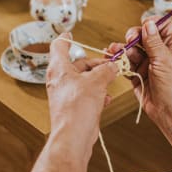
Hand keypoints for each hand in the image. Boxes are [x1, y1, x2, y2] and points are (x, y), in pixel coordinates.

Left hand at [46, 33, 117, 152]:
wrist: (74, 137)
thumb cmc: (77, 109)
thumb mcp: (97, 82)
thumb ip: (106, 70)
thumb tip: (112, 66)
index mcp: (59, 68)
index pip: (58, 46)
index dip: (66, 38)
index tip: (70, 34)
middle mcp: (60, 80)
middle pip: (78, 64)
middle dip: (96, 64)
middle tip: (110, 65)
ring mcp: (66, 94)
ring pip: (84, 80)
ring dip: (99, 80)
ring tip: (110, 82)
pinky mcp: (73, 107)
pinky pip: (87, 94)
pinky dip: (97, 94)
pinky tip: (105, 98)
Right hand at [107, 17, 171, 119]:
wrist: (171, 113)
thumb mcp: (165, 61)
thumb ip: (154, 42)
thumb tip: (149, 24)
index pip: (163, 27)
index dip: (154, 23)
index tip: (144, 24)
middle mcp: (160, 54)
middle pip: (145, 36)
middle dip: (135, 36)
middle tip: (130, 39)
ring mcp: (148, 65)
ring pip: (133, 50)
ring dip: (124, 48)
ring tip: (116, 49)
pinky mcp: (138, 76)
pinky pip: (127, 64)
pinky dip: (119, 61)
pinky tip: (112, 56)